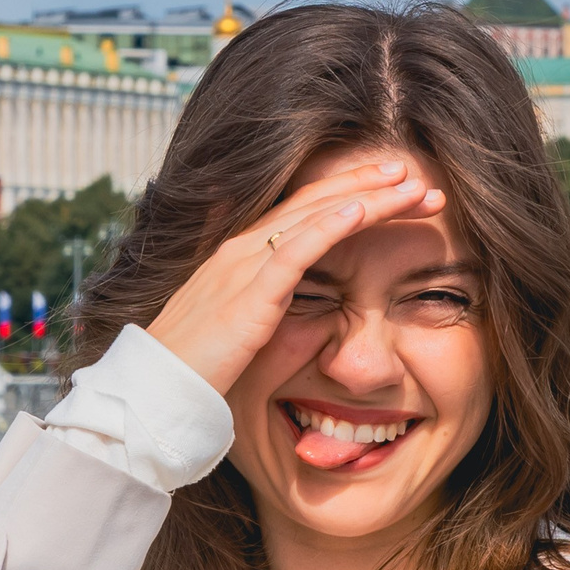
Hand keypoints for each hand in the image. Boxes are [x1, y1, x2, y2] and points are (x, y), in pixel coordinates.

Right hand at [145, 157, 445, 393]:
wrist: (155, 395)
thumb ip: (274, 310)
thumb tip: (312, 309)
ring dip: (368, 197)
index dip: (350, 192)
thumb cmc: (198, 370)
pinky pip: (294, 249)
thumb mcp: (242, 330)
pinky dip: (330, 225)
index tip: (394, 186)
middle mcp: (242, 248)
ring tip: (411, 184)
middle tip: (415, 174)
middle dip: (369, 184)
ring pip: (314, 215)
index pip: (305, 210)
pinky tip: (363, 209)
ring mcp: (242, 266)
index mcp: (241, 255)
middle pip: (316, 201)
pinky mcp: (248, 294)